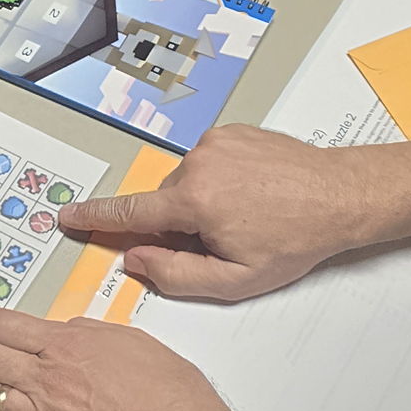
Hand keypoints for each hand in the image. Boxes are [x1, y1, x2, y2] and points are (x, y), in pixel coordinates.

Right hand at [58, 125, 375, 298]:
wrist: (342, 195)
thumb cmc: (298, 237)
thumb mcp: (237, 279)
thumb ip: (176, 274)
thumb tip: (137, 260)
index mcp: (195, 201)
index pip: (128, 213)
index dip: (94, 218)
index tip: (68, 217)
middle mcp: (198, 163)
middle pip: (164, 203)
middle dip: (182, 225)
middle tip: (226, 240)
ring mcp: (216, 143)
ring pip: (186, 183)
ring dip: (203, 202)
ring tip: (247, 215)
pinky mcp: (231, 131)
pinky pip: (207, 162)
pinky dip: (220, 181)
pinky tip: (251, 194)